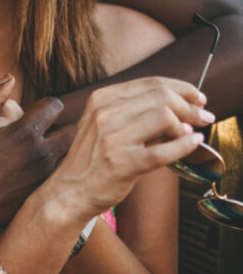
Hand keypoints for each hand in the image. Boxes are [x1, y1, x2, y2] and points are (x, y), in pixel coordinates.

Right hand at [0, 75, 71, 235]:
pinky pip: (64, 176)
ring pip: (73, 155)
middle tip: (47, 131)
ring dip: (63, 149)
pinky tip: (38, 172)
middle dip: (63, 126)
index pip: (55, 106)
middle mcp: (42, 155)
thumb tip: (9, 78)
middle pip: (74, 130)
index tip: (35, 112)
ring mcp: (47, 178)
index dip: (46, 105)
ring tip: (45, 151)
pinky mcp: (46, 195)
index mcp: (24, 134)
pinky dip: (58, 170)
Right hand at [47, 77, 209, 222]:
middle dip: (190, 106)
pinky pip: (164, 151)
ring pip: (165, 117)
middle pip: (162, 96)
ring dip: (186, 126)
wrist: (70, 190)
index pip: (151, 83)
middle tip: (203, 117)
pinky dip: (185, 146)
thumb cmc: (92, 158)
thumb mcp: (103, 124)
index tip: (198, 99)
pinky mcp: (123, 163)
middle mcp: (104, 114)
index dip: (183, 89)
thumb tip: (183, 104)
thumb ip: (134, 110)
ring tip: (190, 134)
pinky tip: (193, 144)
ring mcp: (112, 138)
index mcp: (100, 99)